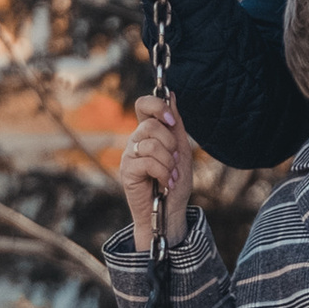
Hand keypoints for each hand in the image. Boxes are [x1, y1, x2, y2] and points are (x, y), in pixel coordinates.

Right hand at [118, 95, 190, 251]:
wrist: (170, 212)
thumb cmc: (175, 183)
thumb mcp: (181, 149)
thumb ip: (175, 124)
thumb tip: (172, 95)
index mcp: (148, 133)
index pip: (143, 105)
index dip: (157, 106)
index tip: (172, 121)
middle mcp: (135, 141)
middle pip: (149, 125)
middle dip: (169, 143)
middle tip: (175, 160)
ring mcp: (129, 156)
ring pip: (150, 144)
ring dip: (168, 162)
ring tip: (172, 176)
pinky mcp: (127, 172)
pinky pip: (147, 162)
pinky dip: (163, 173)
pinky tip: (165, 184)